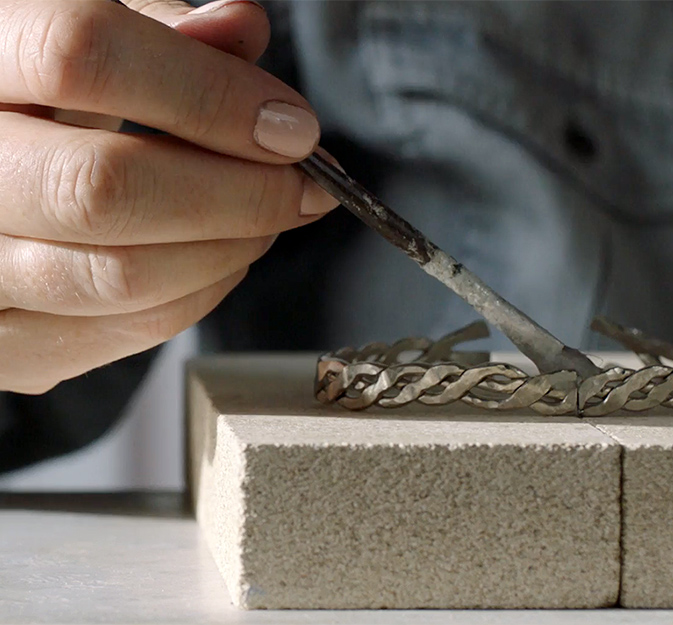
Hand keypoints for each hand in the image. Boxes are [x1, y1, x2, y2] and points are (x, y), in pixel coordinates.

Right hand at [0, 0, 335, 393]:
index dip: (208, 93)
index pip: (82, 56)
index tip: (290, 125)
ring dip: (233, 246)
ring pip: (123, 274)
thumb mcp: (73, 38)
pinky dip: (203, 292)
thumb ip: (157, 31)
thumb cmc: (30, 104)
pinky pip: (126, 331)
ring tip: (269, 215)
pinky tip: (223, 254)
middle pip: (107, 187)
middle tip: (304, 185)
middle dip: (242, 191)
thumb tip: (242, 28)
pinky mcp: (3, 346)